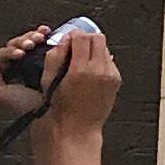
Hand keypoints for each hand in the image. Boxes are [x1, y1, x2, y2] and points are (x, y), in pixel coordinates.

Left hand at [0, 26, 56, 125]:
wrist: (50, 114)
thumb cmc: (25, 107)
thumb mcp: (1, 93)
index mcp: (8, 71)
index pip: (6, 53)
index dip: (12, 50)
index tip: (21, 54)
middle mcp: (22, 64)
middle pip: (19, 44)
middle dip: (24, 41)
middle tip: (31, 45)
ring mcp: (37, 60)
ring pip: (32, 41)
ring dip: (34, 36)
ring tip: (41, 38)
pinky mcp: (51, 58)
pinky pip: (47, 42)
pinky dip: (46, 34)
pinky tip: (48, 31)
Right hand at [41, 23, 120, 142]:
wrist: (78, 129)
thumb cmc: (60, 108)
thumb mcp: (48, 81)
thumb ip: (55, 55)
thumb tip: (65, 39)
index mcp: (80, 70)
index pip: (82, 37)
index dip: (74, 35)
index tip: (68, 40)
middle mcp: (99, 71)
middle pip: (98, 38)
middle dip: (86, 38)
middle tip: (76, 46)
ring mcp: (110, 76)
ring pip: (105, 48)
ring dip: (94, 49)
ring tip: (82, 60)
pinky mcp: (116, 80)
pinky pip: (109, 61)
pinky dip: (100, 61)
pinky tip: (90, 72)